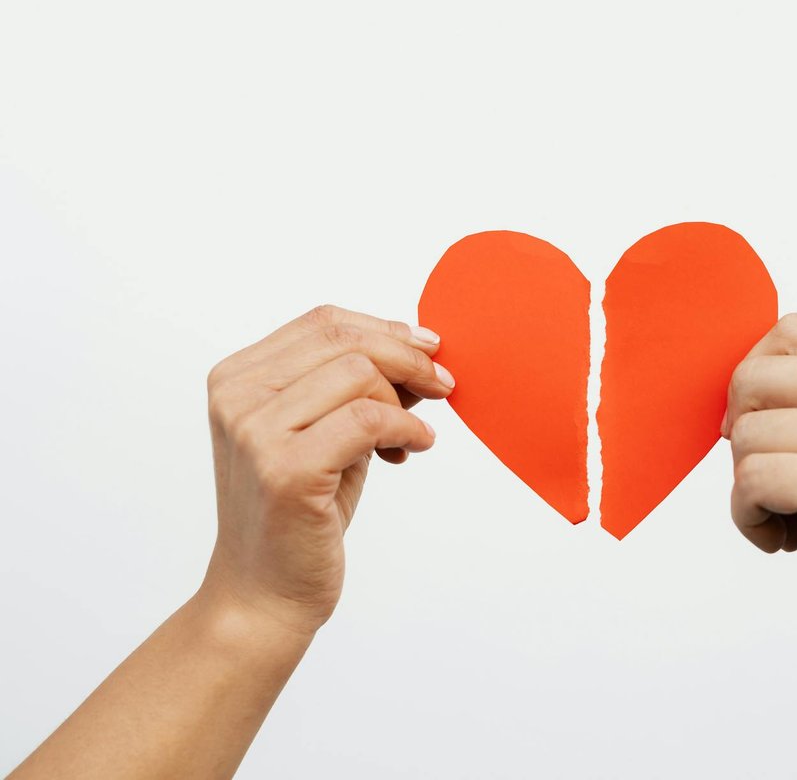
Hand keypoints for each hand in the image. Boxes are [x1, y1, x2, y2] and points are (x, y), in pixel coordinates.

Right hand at [201, 305, 453, 635]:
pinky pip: (368, 419)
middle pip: (343, 340)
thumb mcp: (324, 433)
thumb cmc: (301, 513)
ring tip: (412, 437)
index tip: (430, 349)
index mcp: (236, 378)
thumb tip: (421, 347)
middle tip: (443, 385)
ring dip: (405, 402)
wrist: (264, 593)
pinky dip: (405, 429)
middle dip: (408, 357)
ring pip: (360, 375)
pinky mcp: (286, 469)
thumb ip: (354, 387)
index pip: (323, 322)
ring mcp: (256, 432)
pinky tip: (413, 450)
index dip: (385, 329)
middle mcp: (237, 397)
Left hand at [724, 313, 796, 650]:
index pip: (790, 332)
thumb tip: (761, 406)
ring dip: (745, 489)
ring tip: (786, 519)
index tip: (761, 424)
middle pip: (752, 378)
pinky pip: (753, 482)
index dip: (755, 377)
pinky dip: (749, 518)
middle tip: (766, 477)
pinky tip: (784, 539)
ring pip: (746, 436)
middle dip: (738, 433)